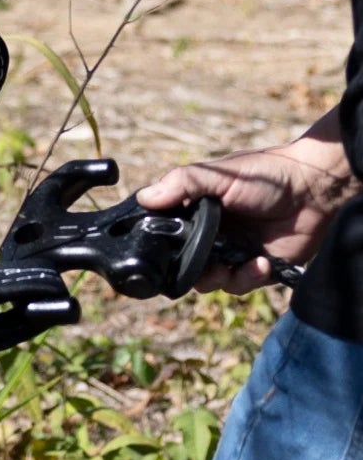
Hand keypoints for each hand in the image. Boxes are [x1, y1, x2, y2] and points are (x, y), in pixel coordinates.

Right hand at [137, 132, 356, 293]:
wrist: (315, 189)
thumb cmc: (265, 175)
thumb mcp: (217, 175)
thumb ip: (180, 184)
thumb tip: (143, 198)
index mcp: (193, 212)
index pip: (164, 235)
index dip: (159, 247)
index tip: (160, 253)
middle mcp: (209, 234)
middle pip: (182, 265)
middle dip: (189, 271)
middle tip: (203, 266)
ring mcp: (231, 251)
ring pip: (208, 281)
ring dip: (219, 278)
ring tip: (236, 266)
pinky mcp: (254, 266)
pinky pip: (239, 285)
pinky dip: (247, 278)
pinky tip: (261, 263)